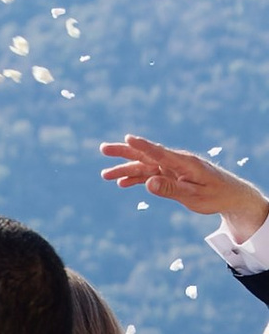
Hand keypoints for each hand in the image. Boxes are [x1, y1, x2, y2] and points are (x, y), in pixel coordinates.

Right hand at [97, 131, 267, 244]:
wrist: (231, 195)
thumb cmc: (216, 195)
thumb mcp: (194, 196)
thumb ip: (170, 188)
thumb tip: (148, 182)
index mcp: (184, 163)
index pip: (159, 152)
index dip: (142, 145)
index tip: (127, 138)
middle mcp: (176, 162)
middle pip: (146, 154)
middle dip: (124, 152)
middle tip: (103, 148)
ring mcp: (172, 168)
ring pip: (144, 166)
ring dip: (125, 169)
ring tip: (105, 175)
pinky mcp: (172, 175)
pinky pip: (150, 175)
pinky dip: (136, 178)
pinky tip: (122, 183)